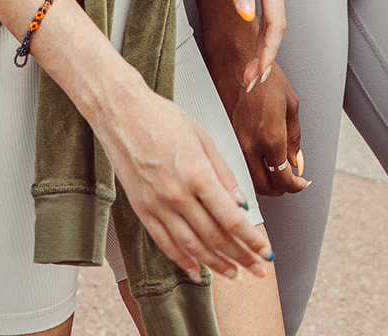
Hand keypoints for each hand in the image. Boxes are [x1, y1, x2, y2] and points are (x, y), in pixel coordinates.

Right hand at [92, 72, 275, 283]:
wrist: (122, 113)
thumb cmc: (162, 118)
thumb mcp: (203, 138)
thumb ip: (223, 173)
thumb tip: (241, 202)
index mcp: (197, 174)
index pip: (231, 218)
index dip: (251, 240)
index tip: (266, 252)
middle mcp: (178, 195)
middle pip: (215, 237)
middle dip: (241, 257)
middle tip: (257, 270)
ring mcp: (158, 205)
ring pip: (192, 246)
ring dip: (216, 264)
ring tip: (234, 274)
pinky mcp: (142, 210)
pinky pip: (165, 243)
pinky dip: (183, 261)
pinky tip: (197, 271)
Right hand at [207, 51, 307, 199]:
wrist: (234, 62)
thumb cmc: (263, 77)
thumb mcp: (290, 105)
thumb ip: (294, 139)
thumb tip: (296, 162)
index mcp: (271, 138)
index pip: (284, 179)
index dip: (296, 186)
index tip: (301, 182)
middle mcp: (251, 146)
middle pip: (266, 188)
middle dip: (281, 188)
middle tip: (290, 180)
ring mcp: (236, 144)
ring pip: (250, 180)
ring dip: (265, 182)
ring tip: (275, 172)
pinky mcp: (226, 139)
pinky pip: (239, 165)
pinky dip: (251, 171)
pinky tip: (259, 161)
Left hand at [211, 0, 285, 87]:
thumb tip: (247, 18)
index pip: (276, 25)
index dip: (267, 53)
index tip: (257, 76)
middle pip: (277, 28)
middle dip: (265, 58)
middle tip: (250, 85)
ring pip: (275, 21)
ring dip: (265, 47)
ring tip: (251, 71)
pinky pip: (271, 10)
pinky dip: (264, 31)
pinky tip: (255, 42)